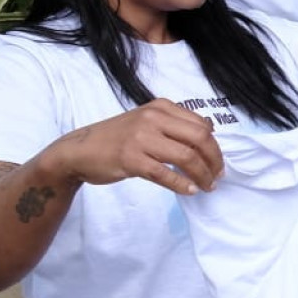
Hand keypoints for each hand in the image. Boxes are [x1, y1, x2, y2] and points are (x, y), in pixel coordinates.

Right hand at [45, 99, 224, 195]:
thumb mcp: (146, 121)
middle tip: (218, 176)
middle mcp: (153, 119)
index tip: (217, 162)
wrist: (79, 150)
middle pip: (200, 139)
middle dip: (214, 160)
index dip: (215, 146)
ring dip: (202, 175)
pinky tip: (190, 190)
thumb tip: (208, 135)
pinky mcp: (131, 159)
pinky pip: (165, 174)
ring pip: (186, 157)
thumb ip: (173, 125)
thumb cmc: (117, 137)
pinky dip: (182, 184)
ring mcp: (141, 138)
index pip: (202, 125)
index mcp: (161, 107)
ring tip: (207, 186)